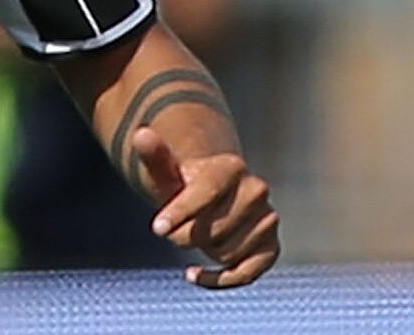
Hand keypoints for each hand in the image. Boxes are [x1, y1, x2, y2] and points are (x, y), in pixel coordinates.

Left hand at [134, 125, 280, 289]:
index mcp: (231, 166)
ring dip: (203, 251)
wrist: (214, 196)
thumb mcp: (167, 171)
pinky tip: (193, 274)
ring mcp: (268, 219)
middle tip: (179, 224)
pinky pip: (245, 275)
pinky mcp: (271, 247)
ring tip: (200, 232)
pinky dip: (218, 280)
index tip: (157, 228)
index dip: (180, 212)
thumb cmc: (183, 183)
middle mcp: (256, 190)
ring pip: (223, 254)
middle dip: (185, 235)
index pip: (205, 193)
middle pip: (209, 231)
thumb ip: (155, 155)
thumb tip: (141, 134)